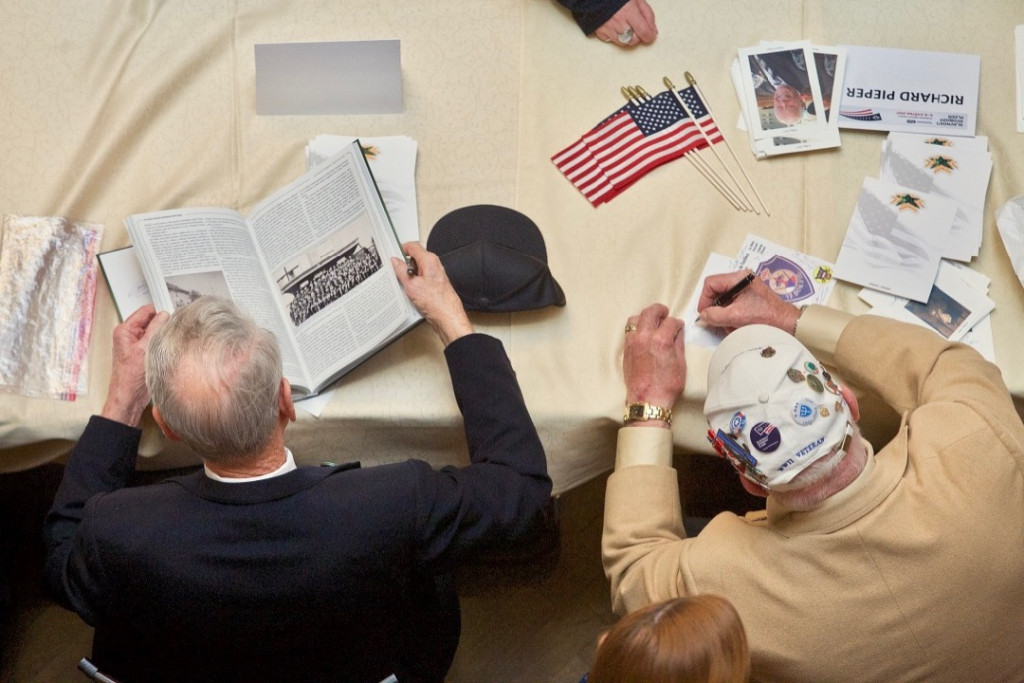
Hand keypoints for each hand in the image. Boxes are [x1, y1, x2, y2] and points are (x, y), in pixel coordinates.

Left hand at [101, 304, 168, 426]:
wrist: (129, 398)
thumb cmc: (130, 378)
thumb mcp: (144, 349)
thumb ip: (155, 329)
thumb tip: (164, 315)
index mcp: (125, 331)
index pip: (146, 311)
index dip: (159, 313)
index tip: (171, 318)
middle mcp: (129, 336)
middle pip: (151, 321)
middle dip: (162, 326)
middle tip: (169, 334)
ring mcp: (137, 345)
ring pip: (155, 332)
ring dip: (163, 337)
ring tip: (165, 346)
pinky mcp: (144, 354)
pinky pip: (157, 343)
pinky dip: (163, 345)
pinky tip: (165, 352)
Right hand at [391, 242, 473, 345]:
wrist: (448, 317)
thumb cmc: (436, 302)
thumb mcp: (412, 285)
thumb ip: (401, 271)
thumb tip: (395, 261)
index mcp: (429, 260)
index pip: (413, 246)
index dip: (401, 249)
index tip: (393, 255)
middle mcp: (434, 266)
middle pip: (414, 258)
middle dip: (404, 265)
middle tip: (396, 273)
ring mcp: (435, 275)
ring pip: (417, 270)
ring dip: (409, 277)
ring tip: (405, 287)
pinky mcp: (434, 285)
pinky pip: (420, 280)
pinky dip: (414, 285)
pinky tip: (411, 294)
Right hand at [594, 0, 656, 46]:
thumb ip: (647, 14)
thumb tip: (653, 30)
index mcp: (629, 11)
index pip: (644, 32)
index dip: (650, 35)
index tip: (650, 34)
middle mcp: (618, 22)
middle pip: (633, 40)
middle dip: (637, 36)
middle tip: (636, 27)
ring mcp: (608, 28)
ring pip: (623, 43)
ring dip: (627, 37)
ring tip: (625, 26)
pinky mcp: (599, 31)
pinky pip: (611, 40)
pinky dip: (615, 36)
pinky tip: (615, 27)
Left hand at [623, 304, 685, 418]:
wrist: (647, 400)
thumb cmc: (666, 385)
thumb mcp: (680, 363)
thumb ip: (678, 343)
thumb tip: (677, 331)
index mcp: (661, 340)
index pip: (671, 322)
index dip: (677, 323)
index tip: (679, 327)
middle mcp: (644, 338)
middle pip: (650, 312)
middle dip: (660, 310)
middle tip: (665, 313)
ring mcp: (632, 342)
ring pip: (635, 319)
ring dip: (645, 317)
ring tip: (652, 322)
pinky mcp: (626, 349)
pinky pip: (629, 330)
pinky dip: (636, 327)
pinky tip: (644, 333)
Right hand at [696, 270, 799, 333]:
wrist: (787, 324)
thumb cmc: (767, 317)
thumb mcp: (736, 316)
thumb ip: (715, 315)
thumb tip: (703, 315)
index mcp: (739, 278)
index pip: (711, 283)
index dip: (704, 299)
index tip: (704, 313)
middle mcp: (741, 280)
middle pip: (716, 292)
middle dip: (716, 309)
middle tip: (717, 321)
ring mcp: (745, 289)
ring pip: (723, 301)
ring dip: (724, 315)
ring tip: (731, 326)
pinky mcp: (748, 298)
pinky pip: (732, 306)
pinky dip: (731, 317)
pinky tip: (737, 326)